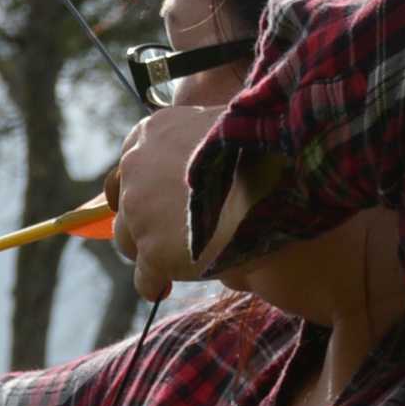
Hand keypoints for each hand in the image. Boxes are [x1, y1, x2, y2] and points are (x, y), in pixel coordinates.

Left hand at [105, 98, 246, 306]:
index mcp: (152, 132)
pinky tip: (167, 283)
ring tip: (178, 255)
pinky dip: (154, 282)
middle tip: (177, 229)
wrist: (277, 184)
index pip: (131, 163)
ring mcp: (141, 212)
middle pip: (126, 203)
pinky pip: (144, 278)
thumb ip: (199, 133)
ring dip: (148, 249)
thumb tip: (204, 139)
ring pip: (127, 240)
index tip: (166, 198)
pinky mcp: (153, 252)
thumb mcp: (226, 122)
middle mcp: (136, 167)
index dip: (148, 185)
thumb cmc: (263, 149)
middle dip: (147, 218)